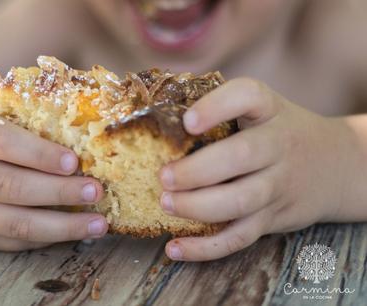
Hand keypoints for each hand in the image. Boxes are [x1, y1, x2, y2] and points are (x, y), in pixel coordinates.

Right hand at [0, 110, 107, 250]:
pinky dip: (48, 238)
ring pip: (14, 223)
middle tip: (95, 192)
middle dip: (59, 192)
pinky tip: (75, 232)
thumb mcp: (0, 120)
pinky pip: (14, 241)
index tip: (74, 162)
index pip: (4, 143)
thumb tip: (90, 141)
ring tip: (98, 224)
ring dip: (62, 226)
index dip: (40, 154)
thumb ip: (34, 126)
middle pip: (11, 187)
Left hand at [159, 78, 351, 260]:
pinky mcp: (273, 218)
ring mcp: (278, 184)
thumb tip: (156, 112)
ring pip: (240, 201)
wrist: (336, 165)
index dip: (216, 107)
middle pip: (240, 156)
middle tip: (164, 176)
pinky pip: (239, 237)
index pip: (248, 96)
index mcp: (269, 109)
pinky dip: (205, 248)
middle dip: (196, 170)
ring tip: (166, 203)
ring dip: (197, 207)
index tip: (188, 122)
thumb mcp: (263, 108)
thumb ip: (222, 106)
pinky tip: (174, 248)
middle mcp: (278, 145)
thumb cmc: (279, 132)